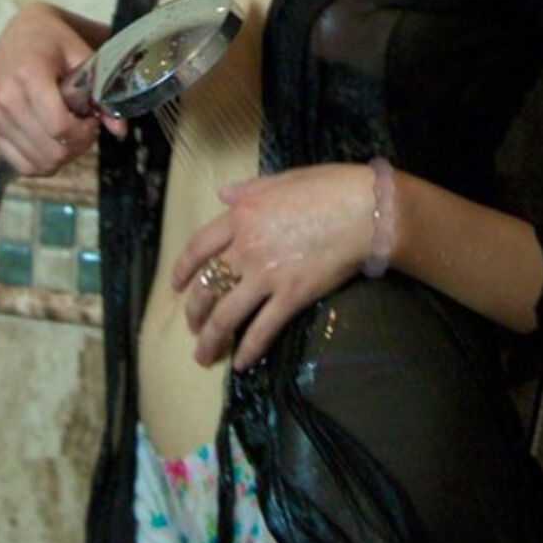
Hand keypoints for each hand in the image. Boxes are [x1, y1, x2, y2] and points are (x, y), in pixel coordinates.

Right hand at [0, 4, 127, 178]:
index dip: (84, 133)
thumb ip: (102, 92)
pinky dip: (43, 162)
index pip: (58, 126)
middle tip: (85, 128)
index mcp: (28, 76)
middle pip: (51, 150)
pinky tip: (53, 142)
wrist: (19, 34)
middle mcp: (5, 100)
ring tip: (69, 132)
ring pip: (38, 164)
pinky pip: (22, 166)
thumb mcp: (83, 56)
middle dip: (77, 146)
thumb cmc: (55, 41)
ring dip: (62, 156)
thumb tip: (120, 130)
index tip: (93, 119)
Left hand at [170, 165, 376, 373]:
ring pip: (226, 315)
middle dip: (194, 313)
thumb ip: (249, 190)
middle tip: (193, 328)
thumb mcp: (283, 179)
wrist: (366, 210)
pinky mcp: (291, 297)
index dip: (182, 270)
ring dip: (211, 340)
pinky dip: (249, 349)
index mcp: (241, 217)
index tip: (176, 286)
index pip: (198, 248)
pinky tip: (242, 363)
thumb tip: (222, 194)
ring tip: (204, 356)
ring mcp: (267, 275)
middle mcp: (246, 248)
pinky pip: (262, 329)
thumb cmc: (329, 187)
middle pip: (207, 287)